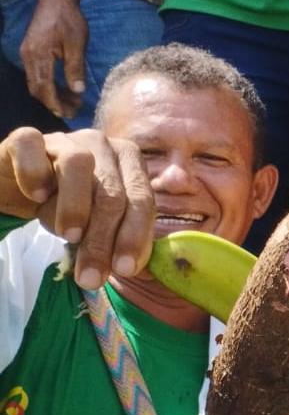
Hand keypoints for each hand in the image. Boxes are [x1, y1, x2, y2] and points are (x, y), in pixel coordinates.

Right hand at [0, 126, 153, 287]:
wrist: (20, 187)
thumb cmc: (68, 206)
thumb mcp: (97, 226)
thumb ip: (118, 240)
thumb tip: (135, 269)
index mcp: (129, 163)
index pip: (142, 200)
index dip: (134, 237)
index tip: (124, 270)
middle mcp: (102, 145)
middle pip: (112, 192)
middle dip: (103, 239)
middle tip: (91, 275)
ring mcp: (65, 139)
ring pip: (78, 165)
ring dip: (75, 207)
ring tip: (68, 236)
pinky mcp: (26, 139)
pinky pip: (32, 148)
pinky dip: (34, 174)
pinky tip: (36, 197)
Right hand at [19, 0, 87, 119]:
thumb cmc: (69, 19)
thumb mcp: (77, 43)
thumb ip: (75, 68)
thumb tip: (77, 91)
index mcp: (39, 55)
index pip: (44, 87)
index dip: (55, 102)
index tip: (68, 113)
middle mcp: (28, 56)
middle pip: (36, 88)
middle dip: (54, 102)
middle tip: (74, 110)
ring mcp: (27, 53)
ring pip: (35, 82)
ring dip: (51, 94)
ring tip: (72, 101)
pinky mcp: (30, 51)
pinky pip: (35, 74)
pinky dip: (47, 84)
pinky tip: (62, 88)